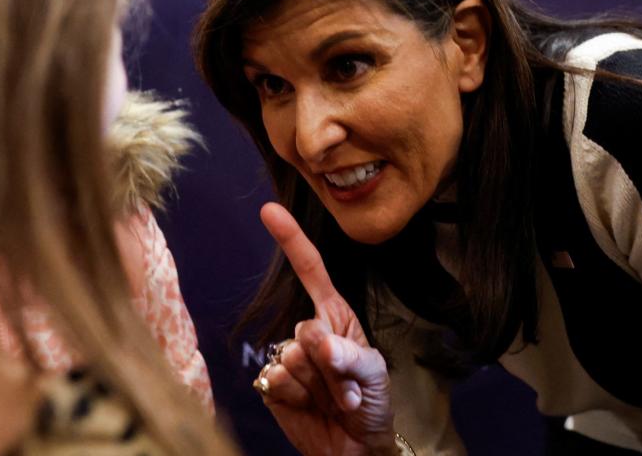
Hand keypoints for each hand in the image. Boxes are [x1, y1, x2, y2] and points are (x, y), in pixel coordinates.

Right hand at [256, 203, 396, 455]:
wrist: (356, 447)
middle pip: (306, 330)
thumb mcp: (373, 372)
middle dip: (332, 365)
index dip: (290, 239)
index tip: (269, 209)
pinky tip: (312, 408)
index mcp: (334, 316)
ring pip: (291, 358)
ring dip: (319, 386)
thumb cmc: (372, 400)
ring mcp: (287, 357)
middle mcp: (308, 332)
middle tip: (348, 387)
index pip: (311, 271)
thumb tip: (317, 342)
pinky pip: (275, 381)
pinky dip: (298, 399)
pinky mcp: (271, 385)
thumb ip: (348, 354)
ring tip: (334, 399)